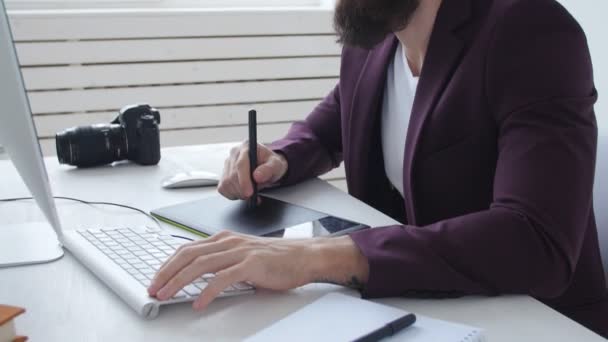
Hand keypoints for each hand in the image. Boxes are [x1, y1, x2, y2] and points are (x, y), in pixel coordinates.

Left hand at [147, 231, 368, 310]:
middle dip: (167, 273)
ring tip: (167, 296)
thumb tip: (198, 278)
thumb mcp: (243, 256)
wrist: (304, 256)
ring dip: (180, 282)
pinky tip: (198, 303)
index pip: (188, 249)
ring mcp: (240, 252)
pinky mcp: (252, 264)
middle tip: (154, 289)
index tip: (156, 279)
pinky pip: (223, 278)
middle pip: (189, 255)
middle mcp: (229, 242)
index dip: (169, 264)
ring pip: (201, 265)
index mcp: (225, 239)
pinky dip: (207, 291)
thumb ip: (223, 263)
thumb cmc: (276, 259)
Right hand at [218, 142, 287, 199]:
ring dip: (238, 193)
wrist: (267, 166)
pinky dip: (232, 194)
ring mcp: (227, 164)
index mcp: (246, 147)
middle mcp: (234, 154)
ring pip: (226, 183)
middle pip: (232, 176)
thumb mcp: (276, 165)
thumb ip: (269, 169)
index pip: (240, 164)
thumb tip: (257, 176)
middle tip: (254, 195)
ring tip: (250, 192)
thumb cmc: (271, 164)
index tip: (250, 192)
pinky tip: (242, 192)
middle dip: (243, 190)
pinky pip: (223, 188)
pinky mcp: (224, 174)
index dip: (244, 180)